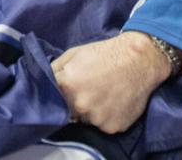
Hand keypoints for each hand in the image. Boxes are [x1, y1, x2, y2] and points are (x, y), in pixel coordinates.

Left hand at [51, 31, 171, 132]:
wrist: (139, 60)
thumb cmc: (104, 53)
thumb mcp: (73, 54)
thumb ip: (54, 69)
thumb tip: (42, 81)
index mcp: (67, 85)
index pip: (52, 98)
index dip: (58, 94)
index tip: (64, 91)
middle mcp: (80, 105)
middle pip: (69, 111)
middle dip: (74, 102)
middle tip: (88, 89)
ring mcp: (97, 118)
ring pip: (86, 119)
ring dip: (91, 111)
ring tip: (103, 94)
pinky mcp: (112, 127)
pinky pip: (103, 125)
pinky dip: (106, 116)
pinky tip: (114, 101)